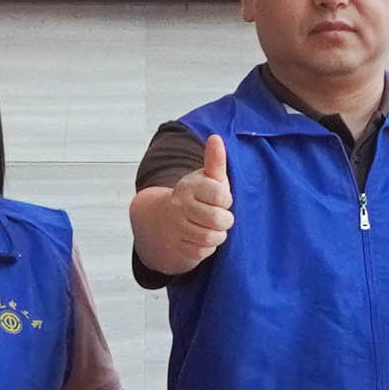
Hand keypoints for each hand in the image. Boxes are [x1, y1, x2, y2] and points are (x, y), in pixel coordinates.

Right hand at [137, 132, 236, 271]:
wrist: (161, 221)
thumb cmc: (196, 198)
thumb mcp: (206, 178)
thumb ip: (214, 161)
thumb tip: (215, 137)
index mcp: (188, 186)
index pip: (221, 195)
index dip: (226, 200)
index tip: (220, 198)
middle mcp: (179, 205)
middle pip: (219, 219)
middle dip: (224, 220)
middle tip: (218, 216)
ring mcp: (175, 227)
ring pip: (212, 237)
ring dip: (217, 235)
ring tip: (211, 227)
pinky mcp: (176, 247)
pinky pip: (203, 252)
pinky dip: (206, 247)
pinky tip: (199, 238)